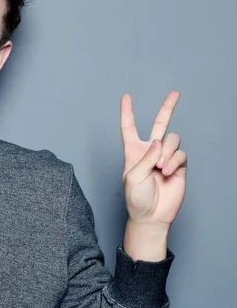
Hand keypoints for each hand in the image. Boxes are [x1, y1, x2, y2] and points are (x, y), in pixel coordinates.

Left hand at [120, 90, 186, 227]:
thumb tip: (160, 141)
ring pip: (172, 140)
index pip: (130, 128)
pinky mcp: (179, 166)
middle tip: (175, 93)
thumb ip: (146, 157)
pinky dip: (174, 161)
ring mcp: (166, 157)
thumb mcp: (133, 176)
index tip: (126, 96)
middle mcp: (150, 151)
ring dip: (167, 152)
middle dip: (168, 108)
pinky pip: (181, 154)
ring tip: (161, 168)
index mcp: (133, 151)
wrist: (151, 215)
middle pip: (160, 124)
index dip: (127, 112)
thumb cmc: (136, 197)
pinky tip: (167, 172)